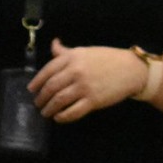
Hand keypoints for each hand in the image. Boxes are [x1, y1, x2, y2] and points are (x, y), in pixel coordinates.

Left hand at [28, 40, 146, 122]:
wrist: (131, 69)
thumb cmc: (107, 58)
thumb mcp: (84, 51)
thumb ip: (66, 51)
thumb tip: (53, 44)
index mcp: (72, 57)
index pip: (47, 70)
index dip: (37, 82)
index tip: (31, 89)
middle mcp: (75, 71)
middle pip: (51, 87)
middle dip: (41, 98)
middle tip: (38, 104)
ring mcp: (84, 87)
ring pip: (59, 100)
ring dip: (49, 108)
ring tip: (45, 113)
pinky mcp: (93, 101)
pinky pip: (73, 111)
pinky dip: (62, 117)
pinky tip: (58, 117)